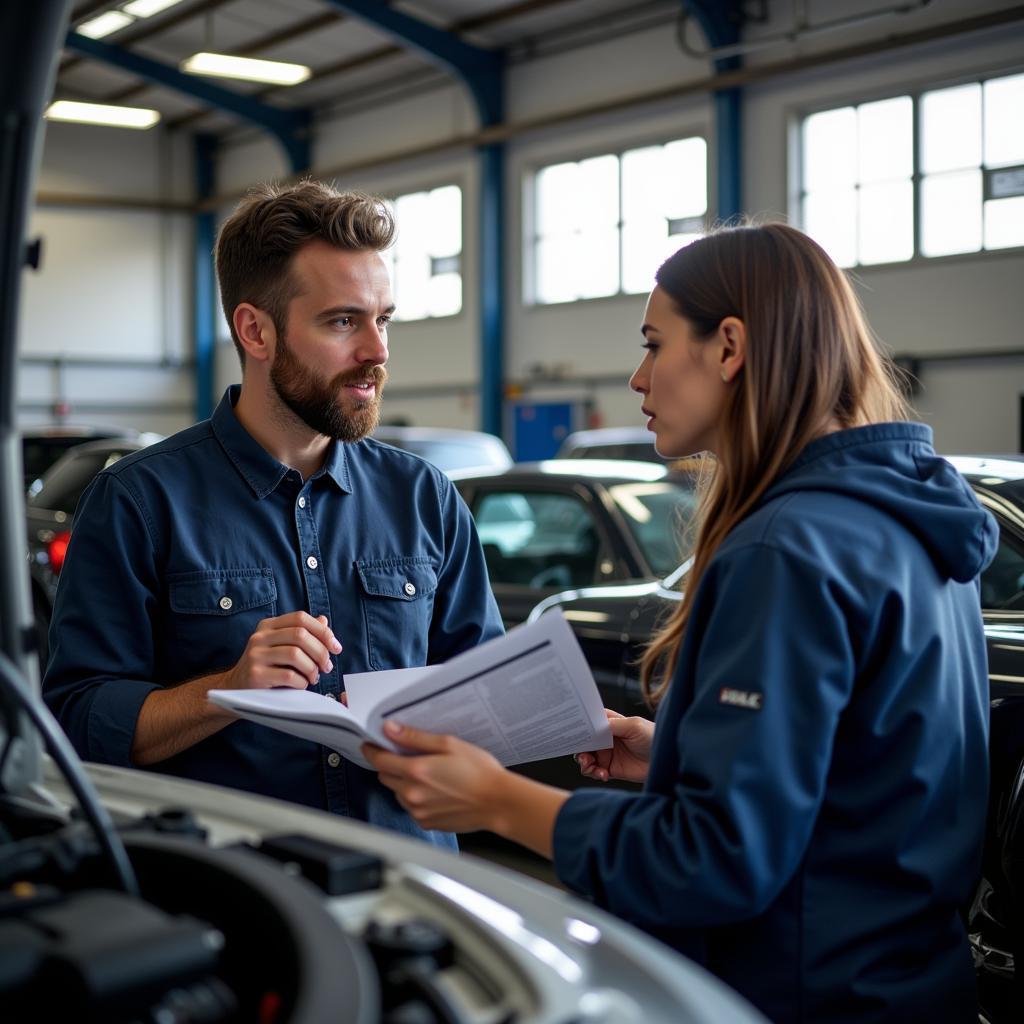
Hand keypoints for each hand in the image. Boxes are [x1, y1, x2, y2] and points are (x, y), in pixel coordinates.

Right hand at [220, 612, 341, 690]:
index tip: (336, 647)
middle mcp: (259, 637)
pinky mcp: (255, 675)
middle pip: (300, 635)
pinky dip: (302, 682)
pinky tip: (302, 685)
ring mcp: (255, 655)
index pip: (300, 618)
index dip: (322, 631)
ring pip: (296, 655)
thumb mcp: (281, 647)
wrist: (235, 689)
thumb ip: (301, 634)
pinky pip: (289, 676)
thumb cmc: (266, 668)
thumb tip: (324, 621)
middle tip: (327, 666)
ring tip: (314, 677)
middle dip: (321, 651)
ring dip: (312, 668)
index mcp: (267, 626)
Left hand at [363, 722, 506, 832]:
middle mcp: (412, 794)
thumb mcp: (448, 744)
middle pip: (385, 776)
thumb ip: (415, 738)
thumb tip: (390, 729)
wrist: (497, 802)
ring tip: (428, 774)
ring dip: (403, 782)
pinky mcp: (426, 823)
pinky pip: (411, 807)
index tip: (372, 744)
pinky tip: (436, 790)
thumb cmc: (479, 771)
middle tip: (408, 756)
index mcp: (416, 771)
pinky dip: (416, 797)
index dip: (373, 750)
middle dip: (391, 765)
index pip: (379, 760)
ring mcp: (418, 812)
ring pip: (397, 792)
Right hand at [575, 710, 653, 783]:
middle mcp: (606, 738)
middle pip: (584, 742)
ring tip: (590, 766)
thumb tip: (594, 726)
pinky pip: (595, 772)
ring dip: (584, 762)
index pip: (590, 722)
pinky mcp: (611, 769)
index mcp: (610, 724)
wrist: (665, 760)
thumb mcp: (634, 725)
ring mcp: (607, 754)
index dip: (580, 726)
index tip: (574, 733)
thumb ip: (613, 724)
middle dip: (579, 748)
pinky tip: (603, 774)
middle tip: (583, 755)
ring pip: (585, 757)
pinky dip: (594, 774)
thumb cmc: (653, 737)